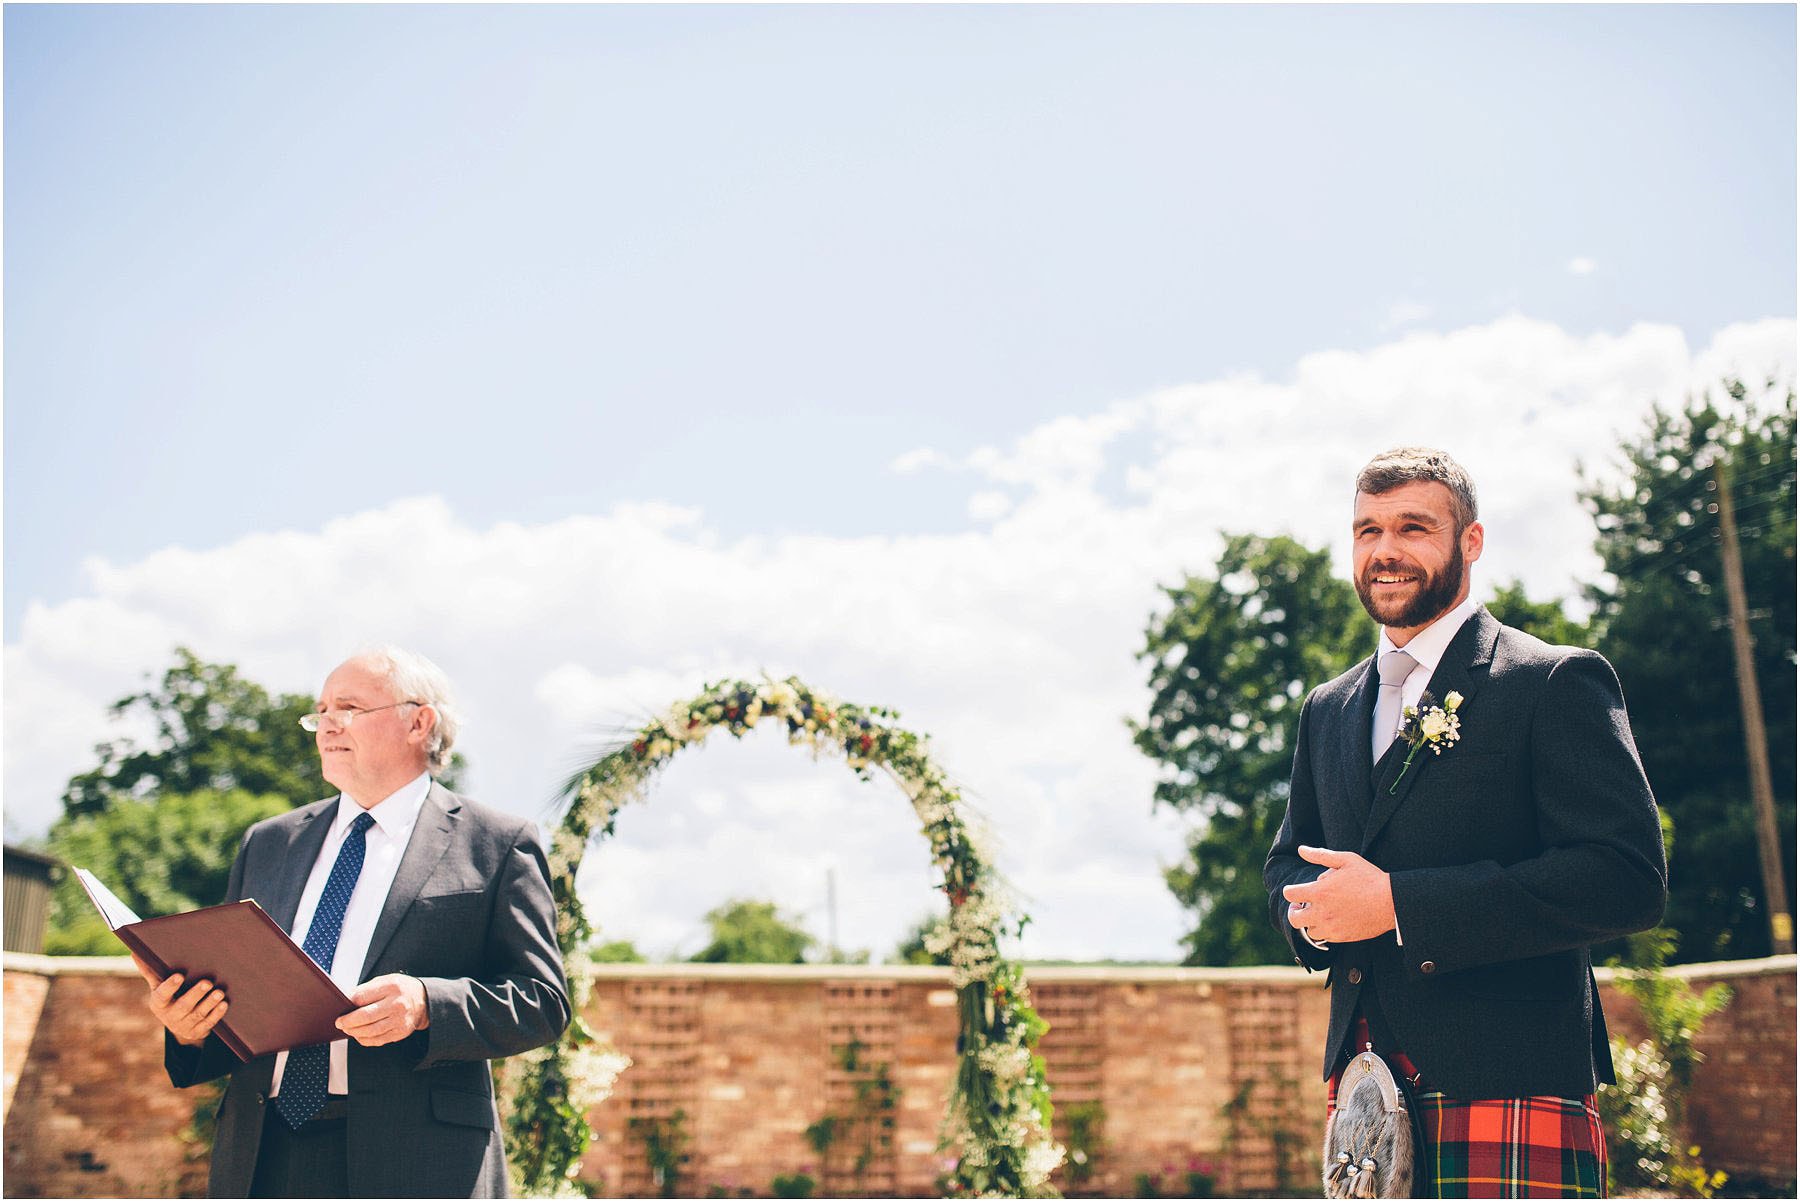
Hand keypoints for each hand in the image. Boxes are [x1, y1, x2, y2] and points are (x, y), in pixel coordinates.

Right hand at [133, 955, 226, 1047]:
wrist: (179, 1024)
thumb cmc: (169, 998)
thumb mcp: (158, 987)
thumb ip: (151, 971)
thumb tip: (135, 952)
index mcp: (159, 1004)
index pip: (162, 995)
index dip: (170, 986)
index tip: (179, 975)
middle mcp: (170, 1016)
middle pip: (183, 1006)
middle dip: (196, 994)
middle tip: (207, 982)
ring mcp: (184, 1026)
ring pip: (197, 1015)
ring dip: (209, 1003)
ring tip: (219, 992)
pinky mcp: (197, 1032)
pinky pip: (208, 1024)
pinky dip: (216, 1014)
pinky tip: (224, 1004)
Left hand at [337, 974, 429, 1046]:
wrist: (424, 1000)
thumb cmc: (400, 989)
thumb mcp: (385, 981)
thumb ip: (366, 989)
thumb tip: (346, 1001)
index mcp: (391, 987)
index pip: (363, 997)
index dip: (348, 1004)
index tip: (340, 1008)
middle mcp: (397, 1004)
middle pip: (365, 1016)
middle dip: (348, 1021)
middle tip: (339, 1023)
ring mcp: (400, 1020)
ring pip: (370, 1031)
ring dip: (354, 1032)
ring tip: (348, 1029)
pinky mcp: (400, 1033)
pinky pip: (378, 1040)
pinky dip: (365, 1040)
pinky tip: (359, 1035)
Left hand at [1281, 845, 1396, 942]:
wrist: (1391, 902)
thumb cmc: (1369, 878)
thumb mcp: (1346, 860)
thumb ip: (1320, 855)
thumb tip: (1301, 850)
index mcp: (1320, 892)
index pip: (1290, 894)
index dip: (1290, 891)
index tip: (1294, 891)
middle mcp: (1322, 913)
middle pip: (1294, 919)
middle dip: (1294, 911)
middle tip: (1301, 906)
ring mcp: (1332, 927)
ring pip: (1309, 931)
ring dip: (1310, 922)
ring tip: (1319, 912)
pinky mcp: (1342, 937)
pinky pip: (1325, 938)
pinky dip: (1324, 930)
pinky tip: (1332, 920)